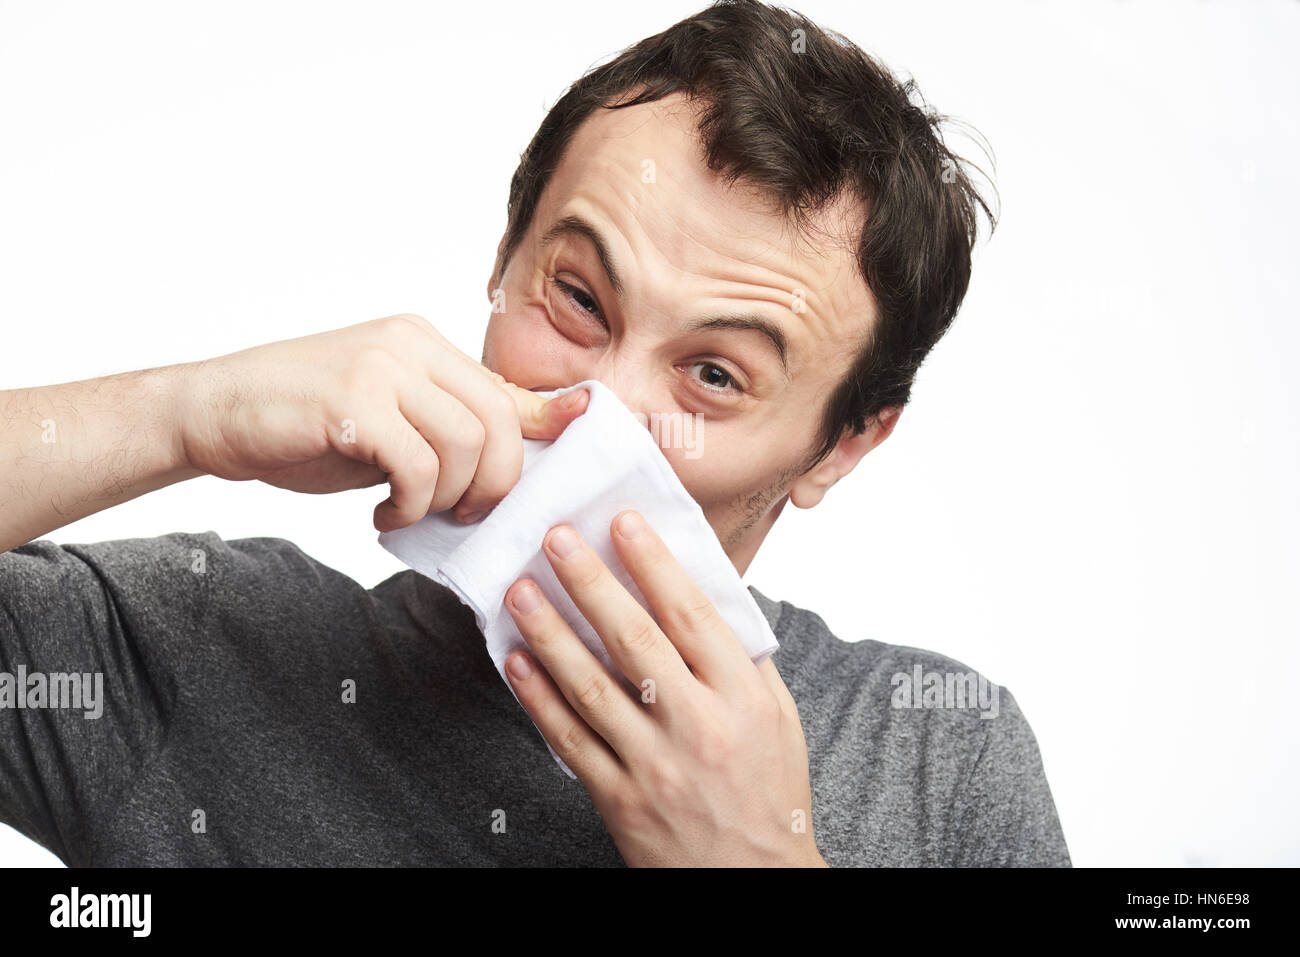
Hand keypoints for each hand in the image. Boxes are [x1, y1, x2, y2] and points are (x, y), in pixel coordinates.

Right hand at [176, 314, 587, 529]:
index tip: (579, 443)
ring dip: (447, 497)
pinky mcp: (353, 400)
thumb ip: (446, 427)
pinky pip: (418, 463)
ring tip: (412, 511)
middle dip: (495, 482)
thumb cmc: (303, 424)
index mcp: (423, 343)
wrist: (212, 412)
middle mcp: (409, 343)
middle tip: (466, 515)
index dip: (549, 421)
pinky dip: (412, 503)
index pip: (504, 389)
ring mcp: (381, 366)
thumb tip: (517, 454)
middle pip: (496, 419)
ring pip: (463, 443)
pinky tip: (385, 513)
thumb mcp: (388, 419)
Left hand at [503, 510, 826, 866]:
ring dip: (549, 632)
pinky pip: (570, 740)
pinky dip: (539, 698)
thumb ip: (742, 659)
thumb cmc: (768, 794)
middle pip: (633, 640)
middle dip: (589, 582)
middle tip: (556, 538)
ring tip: (520, 590)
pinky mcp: (619, 800)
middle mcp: (698, 726)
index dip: (654, 563)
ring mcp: (654, 765)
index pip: (691, 615)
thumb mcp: (778, 719)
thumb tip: (699, 596)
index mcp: (742, 698)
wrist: (754, 883)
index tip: (623, 522)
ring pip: (590, 685)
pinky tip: (517, 661)